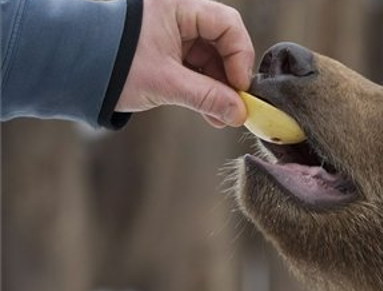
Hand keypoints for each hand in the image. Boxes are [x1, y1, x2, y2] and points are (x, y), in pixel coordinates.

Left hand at [116, 0, 254, 127]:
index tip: (240, 88)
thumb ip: (207, 97)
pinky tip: (210, 112)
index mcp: (177, 7)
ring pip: (210, 58)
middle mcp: (178, 15)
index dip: (239, 56)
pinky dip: (203, 89)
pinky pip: (195, 67)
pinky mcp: (166, 51)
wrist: (70, 69)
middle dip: (229, 77)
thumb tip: (239, 113)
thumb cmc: (112, 65)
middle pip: (221, 42)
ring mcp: (173, 33)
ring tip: (221, 117)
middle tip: (235, 106)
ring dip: (218, 88)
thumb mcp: (166, 83)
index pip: (226, 25)